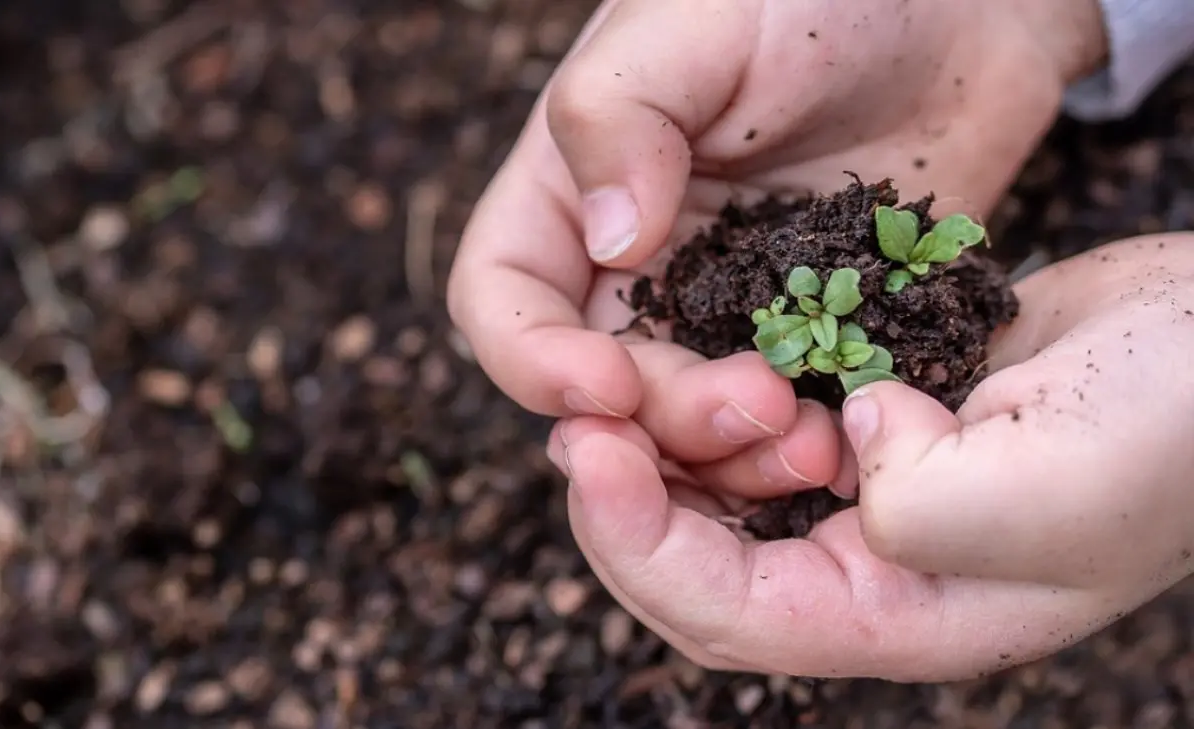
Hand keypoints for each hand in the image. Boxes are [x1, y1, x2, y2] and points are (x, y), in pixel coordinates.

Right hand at [447, 0, 1107, 437]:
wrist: (961, 8)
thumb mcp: (696, 22)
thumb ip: (620, 117)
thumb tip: (608, 243)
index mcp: (575, 194)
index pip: (504, 300)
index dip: (533, 361)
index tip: (606, 385)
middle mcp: (639, 267)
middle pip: (606, 388)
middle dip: (664, 419)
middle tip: (757, 405)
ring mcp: (727, 310)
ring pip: (692, 426)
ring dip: (735, 456)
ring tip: (813, 442)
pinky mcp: (811, 336)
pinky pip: (788, 418)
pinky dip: (806, 446)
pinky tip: (854, 440)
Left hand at [548, 233, 1193, 680]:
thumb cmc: (1169, 432)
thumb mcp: (1049, 490)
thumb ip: (922, 503)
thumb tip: (847, 442)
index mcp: (906, 617)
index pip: (729, 613)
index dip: (640, 544)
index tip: (588, 454)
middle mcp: (874, 570)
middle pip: (702, 565)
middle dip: (628, 502)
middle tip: (577, 421)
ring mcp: (871, 496)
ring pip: (723, 498)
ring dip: (668, 449)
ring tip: (621, 388)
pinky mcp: (876, 424)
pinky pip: (766, 430)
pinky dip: (720, 403)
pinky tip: (694, 360)